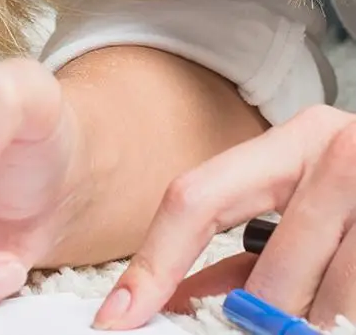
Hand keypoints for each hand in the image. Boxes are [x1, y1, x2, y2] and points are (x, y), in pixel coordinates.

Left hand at [96, 105, 355, 329]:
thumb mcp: (309, 198)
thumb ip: (247, 244)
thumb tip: (175, 297)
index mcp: (298, 137)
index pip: (197, 198)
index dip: (155, 263)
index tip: (119, 318)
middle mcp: (341, 153)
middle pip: (271, 271)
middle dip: (261, 318)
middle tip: (255, 330)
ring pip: (327, 304)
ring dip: (313, 325)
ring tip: (315, 319)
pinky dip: (345, 320)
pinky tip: (340, 317)